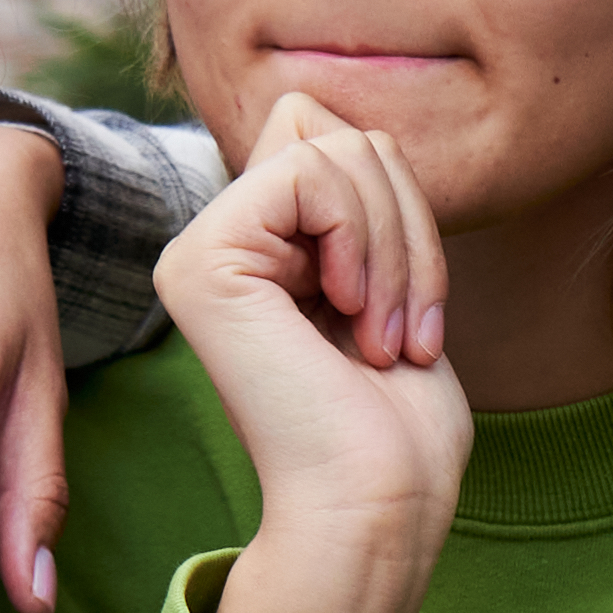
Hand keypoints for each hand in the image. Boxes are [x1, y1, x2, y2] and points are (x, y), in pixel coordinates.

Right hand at [160, 97, 470, 612]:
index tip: (412, 309)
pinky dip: (364, 240)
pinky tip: (353, 318)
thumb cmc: (397, 425)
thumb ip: (353, 196)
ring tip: (386, 334)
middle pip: (336, 130)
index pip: (336, 138)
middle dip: (406, 217)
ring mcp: (199, 251)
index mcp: (257, 248)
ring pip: (333, 147)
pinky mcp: (201, 262)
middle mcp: (217, 243)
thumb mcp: (390, 278)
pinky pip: (309, 173)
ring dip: (398, 242)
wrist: (375, 504)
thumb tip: (314, 108)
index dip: (399, 203)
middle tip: (408, 324)